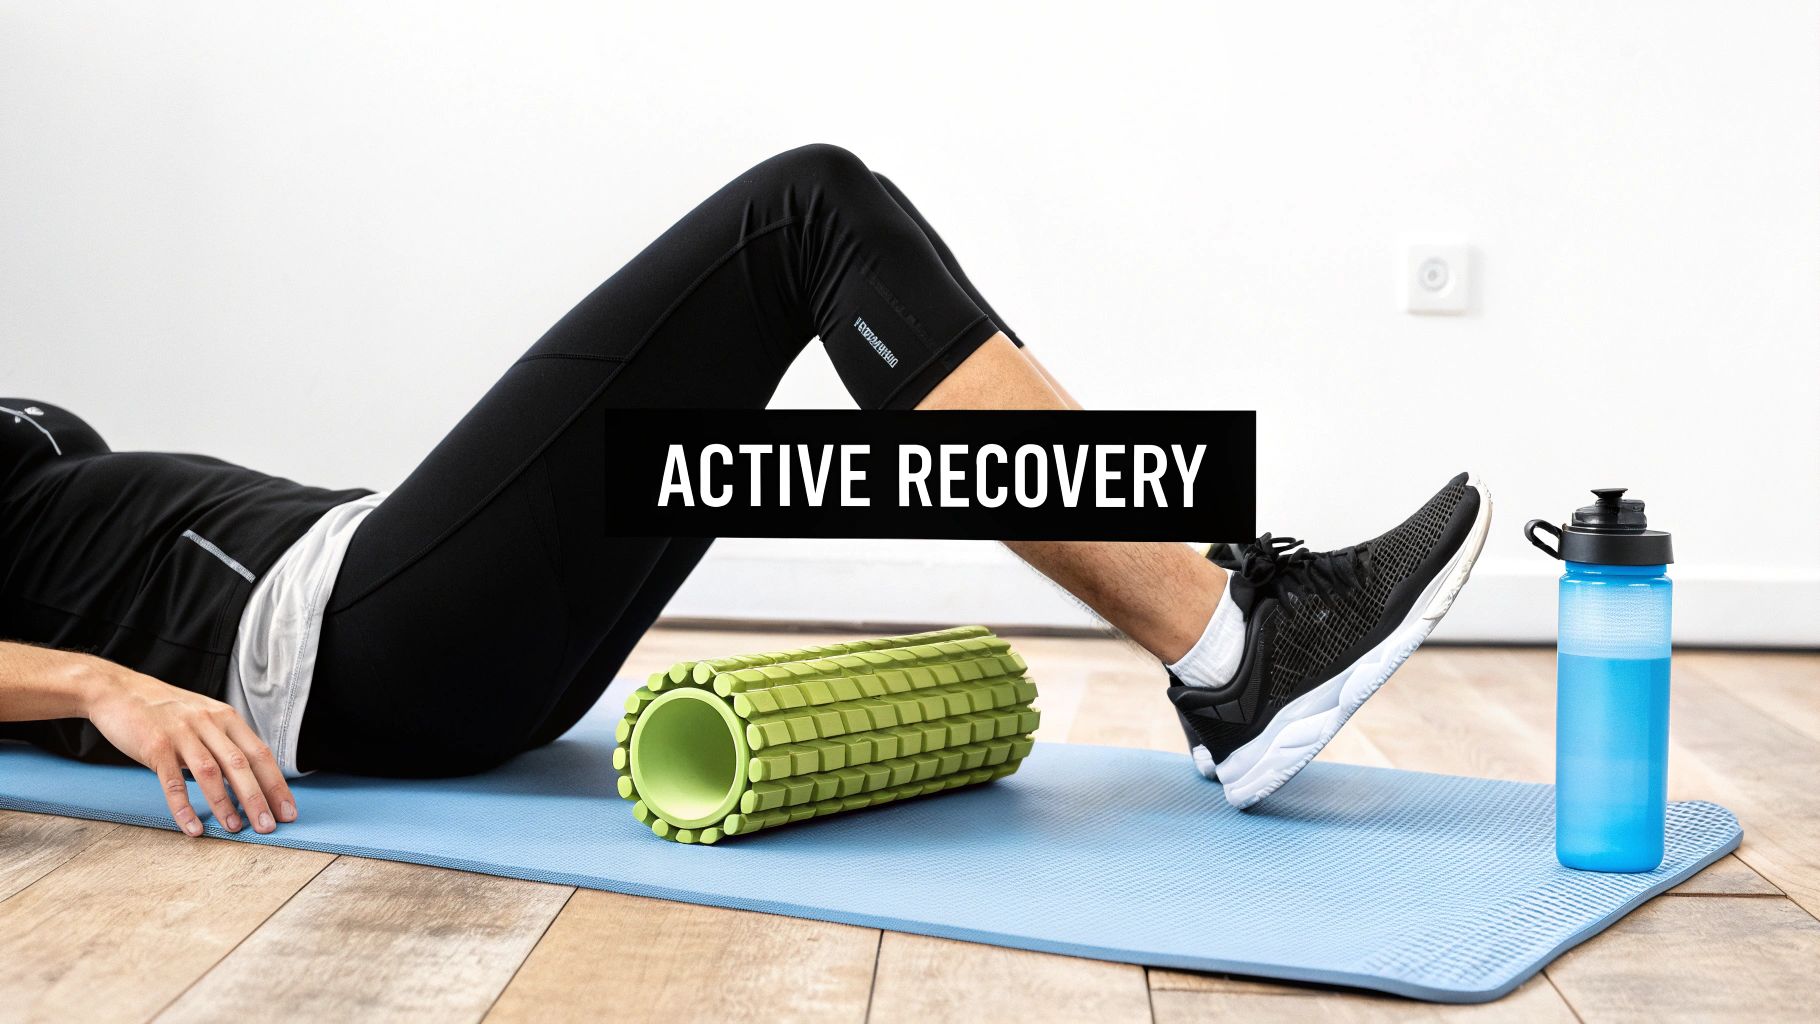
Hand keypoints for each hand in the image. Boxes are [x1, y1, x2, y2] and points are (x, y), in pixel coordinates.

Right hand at [83, 665, 296, 836]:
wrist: (120, 691)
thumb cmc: (166, 711)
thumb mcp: (205, 718)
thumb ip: (226, 742)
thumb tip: (251, 779)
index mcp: (226, 718)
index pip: (260, 754)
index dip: (276, 784)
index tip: (288, 810)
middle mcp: (208, 723)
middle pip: (241, 764)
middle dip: (258, 798)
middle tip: (269, 827)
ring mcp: (182, 733)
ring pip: (210, 772)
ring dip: (224, 803)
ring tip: (235, 829)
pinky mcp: (155, 745)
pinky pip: (171, 781)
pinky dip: (183, 807)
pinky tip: (192, 827)